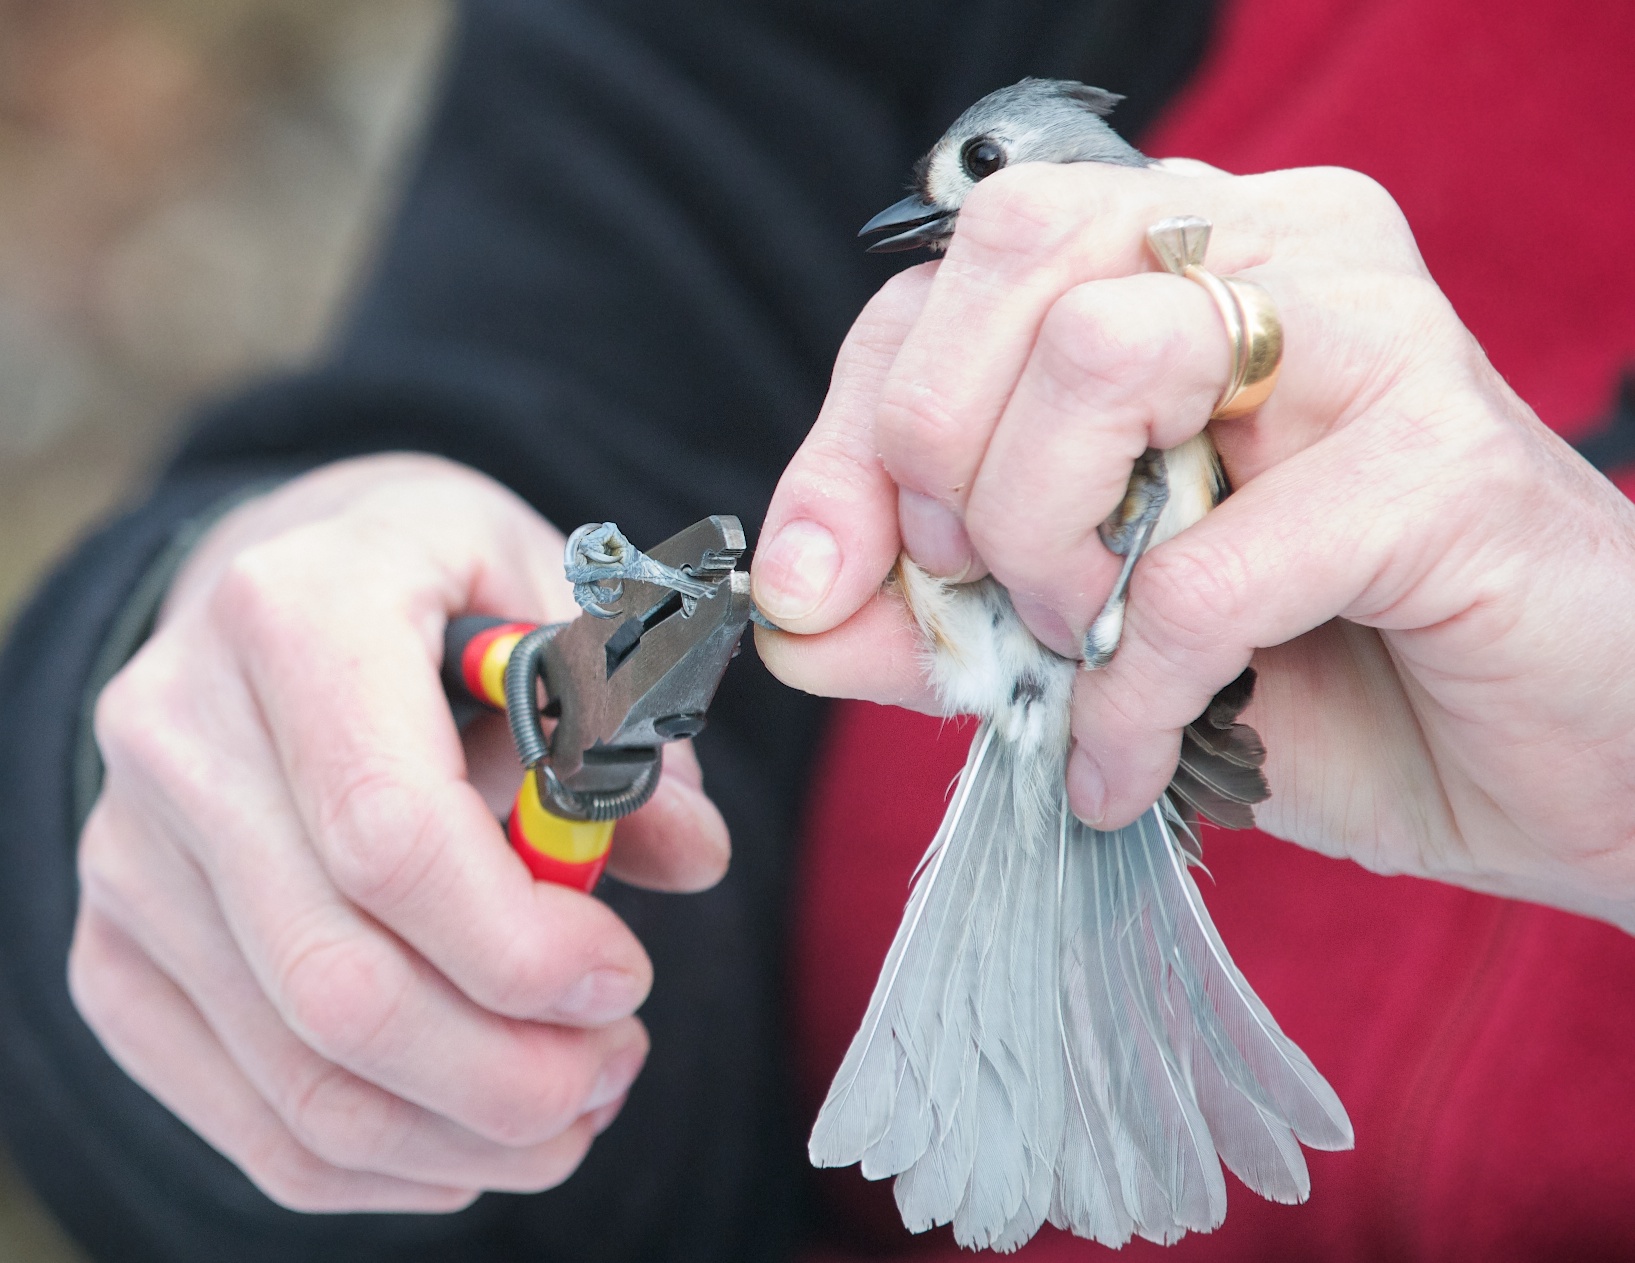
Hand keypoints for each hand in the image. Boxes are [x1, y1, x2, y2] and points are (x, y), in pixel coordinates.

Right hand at [71, 453, 730, 1209]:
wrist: (273, 583)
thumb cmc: (438, 587)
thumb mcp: (557, 598)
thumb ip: (627, 722)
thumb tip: (693, 855)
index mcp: (294, 611)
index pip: (391, 834)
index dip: (523, 945)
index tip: (624, 980)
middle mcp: (177, 731)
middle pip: (338, 983)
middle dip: (509, 1070)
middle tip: (616, 1063)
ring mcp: (127, 853)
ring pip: (298, 1075)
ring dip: (464, 1130)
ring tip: (574, 1104)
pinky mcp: (114, 951)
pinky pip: (246, 1113)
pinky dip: (382, 1158)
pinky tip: (476, 1134)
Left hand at [752, 158, 1634, 931]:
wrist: (1549, 757)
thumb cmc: (1323, 671)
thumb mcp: (1087, 638)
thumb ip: (937, 615)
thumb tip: (792, 615)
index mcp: (1185, 262)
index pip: (955, 277)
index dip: (855, 429)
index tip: (819, 578)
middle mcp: (1278, 251)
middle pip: (1013, 253)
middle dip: (937, 454)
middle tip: (987, 594)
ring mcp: (1370, 336)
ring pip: (1098, 358)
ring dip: (1046, 546)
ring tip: (1087, 651)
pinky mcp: (1438, 461)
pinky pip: (1207, 563)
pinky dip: (1134, 689)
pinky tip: (1133, 761)